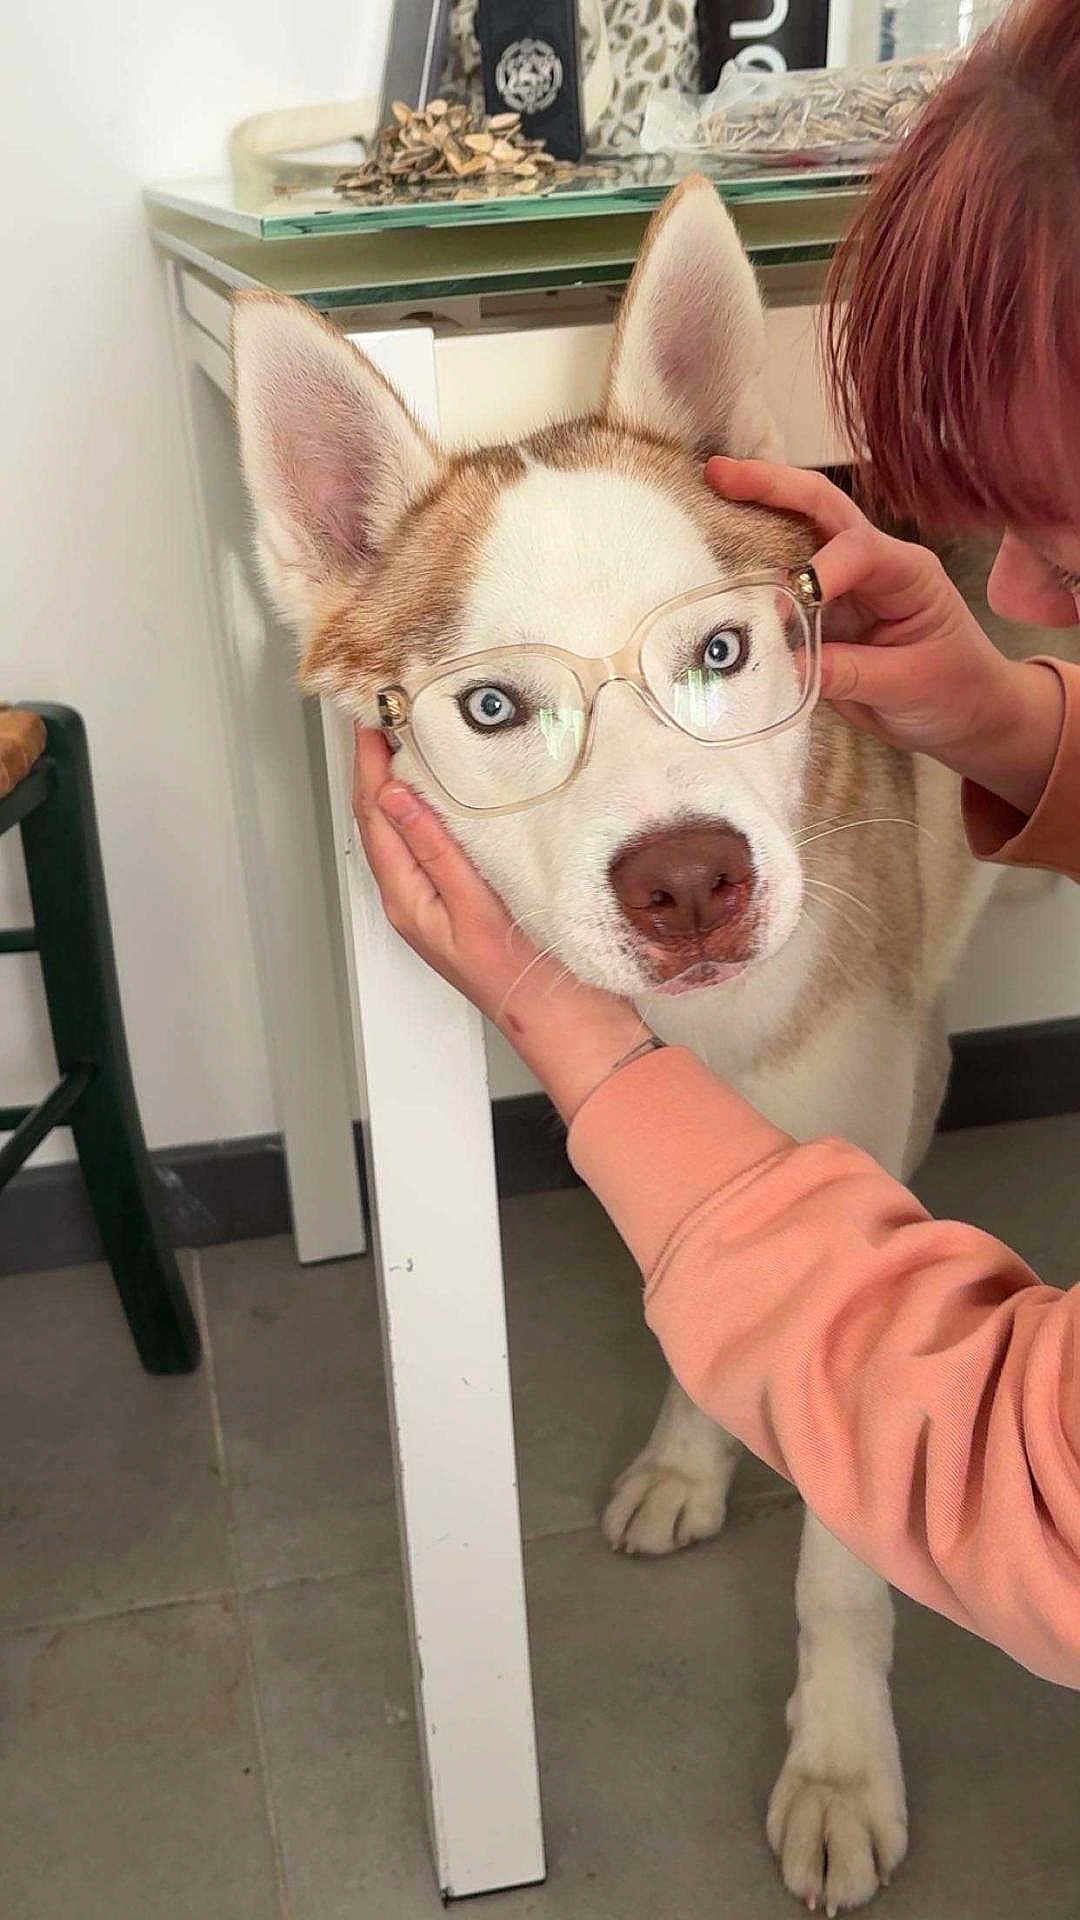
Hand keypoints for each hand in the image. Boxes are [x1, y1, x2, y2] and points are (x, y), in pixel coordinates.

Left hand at [351, 728, 646, 1120]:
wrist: (566, 1023)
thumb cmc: (524, 978)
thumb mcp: (475, 908)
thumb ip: (434, 850)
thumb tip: (394, 796)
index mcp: (407, 899)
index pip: (373, 816)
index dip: (367, 765)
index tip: (371, 719)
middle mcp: (413, 899)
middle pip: (381, 820)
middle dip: (377, 766)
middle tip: (386, 714)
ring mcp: (436, 901)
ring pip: (406, 830)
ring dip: (403, 783)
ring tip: (410, 738)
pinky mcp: (463, 900)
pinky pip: (434, 843)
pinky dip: (432, 807)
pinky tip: (451, 789)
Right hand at [705, 457, 1064, 816]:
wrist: (965, 714)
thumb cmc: (952, 692)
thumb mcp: (909, 687)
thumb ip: (851, 673)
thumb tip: (789, 665)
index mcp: (908, 573)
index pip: (860, 550)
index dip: (822, 568)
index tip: (790, 604)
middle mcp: (874, 564)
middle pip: (823, 507)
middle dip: (773, 486)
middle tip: (720, 473)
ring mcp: (845, 583)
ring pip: (798, 530)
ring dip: (754, 510)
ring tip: (708, 494)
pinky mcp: (822, 609)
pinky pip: (781, 579)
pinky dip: (749, 563)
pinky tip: (715, 550)